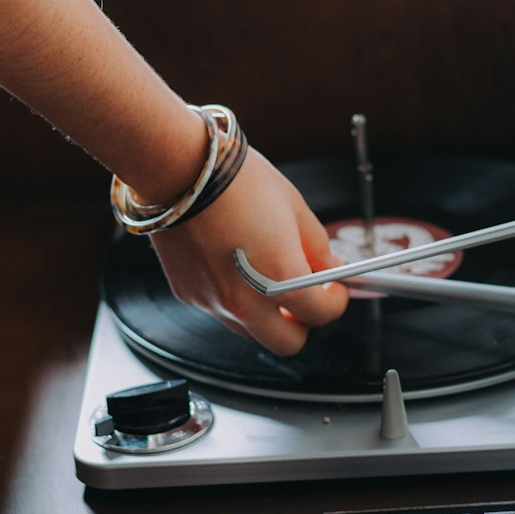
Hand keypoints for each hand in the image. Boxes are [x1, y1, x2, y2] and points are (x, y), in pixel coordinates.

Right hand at [150, 148, 348, 354]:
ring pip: (251, 330)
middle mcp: (246, 301)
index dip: (335, 301)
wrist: (179, 170)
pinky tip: (230, 262)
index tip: (333, 290)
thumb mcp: (293, 207)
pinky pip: (219, 308)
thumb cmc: (237, 182)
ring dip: (266, 314)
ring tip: (264, 276)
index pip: (322, 314)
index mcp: (281, 279)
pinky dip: (232, 296)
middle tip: (303, 297)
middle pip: (287, 343)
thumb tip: (327, 267)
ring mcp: (213, 302)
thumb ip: (316, 247)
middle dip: (301, 322)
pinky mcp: (187, 294)